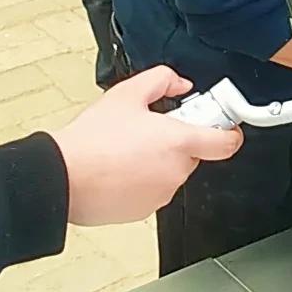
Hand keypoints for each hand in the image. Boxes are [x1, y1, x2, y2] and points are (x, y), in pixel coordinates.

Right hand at [50, 66, 243, 226]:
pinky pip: (150, 192)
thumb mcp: (127, 93)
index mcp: (180, 142)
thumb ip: (162, 80)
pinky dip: (139, 181)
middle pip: (192, 154)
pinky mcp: (142, 212)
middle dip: (176, 142)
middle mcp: (175, 172)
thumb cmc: (92, 140)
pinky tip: (116, 169)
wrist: (63, 177)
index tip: (223, 125)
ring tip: (124, 150)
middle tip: (148, 131)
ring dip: (156, 162)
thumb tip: (179, 84)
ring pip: (169, 173)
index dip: (229, 132)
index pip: (226, 142)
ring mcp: (160, 195)